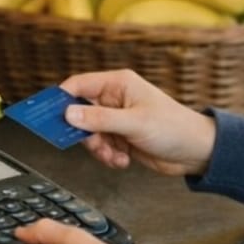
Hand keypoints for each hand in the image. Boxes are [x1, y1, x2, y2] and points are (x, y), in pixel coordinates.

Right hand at [60, 69, 215, 176]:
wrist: (196, 152)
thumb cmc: (174, 128)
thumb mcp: (134, 123)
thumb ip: (99, 119)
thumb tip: (69, 113)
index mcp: (118, 84)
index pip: (79, 85)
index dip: (61, 99)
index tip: (47, 115)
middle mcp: (116, 99)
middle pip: (80, 113)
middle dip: (85, 133)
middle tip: (93, 144)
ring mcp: (118, 118)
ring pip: (90, 133)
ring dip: (99, 148)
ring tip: (115, 155)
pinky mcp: (122, 136)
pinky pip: (101, 146)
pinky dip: (109, 155)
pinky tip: (124, 159)